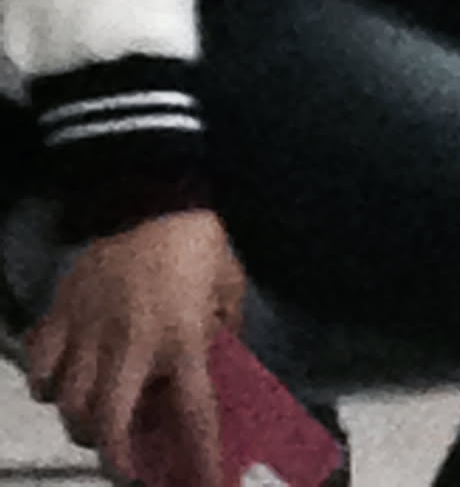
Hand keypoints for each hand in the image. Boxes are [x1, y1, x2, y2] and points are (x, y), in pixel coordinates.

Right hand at [25, 209, 246, 486]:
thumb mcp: (229, 283)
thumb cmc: (197, 239)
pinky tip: (61, 384)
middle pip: (110, 425)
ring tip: (99, 424)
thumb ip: (226, 326)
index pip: (193, 413)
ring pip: (70, 404)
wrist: (149, 190)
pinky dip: (46, 385)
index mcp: (182, 339)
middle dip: (117, 458)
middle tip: (129, 466)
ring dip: (84, 425)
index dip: (200, 457)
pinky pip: (40, 366)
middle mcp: (132, 346)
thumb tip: (225, 356)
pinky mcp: (62, 313)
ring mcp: (90, 331)